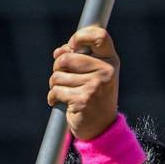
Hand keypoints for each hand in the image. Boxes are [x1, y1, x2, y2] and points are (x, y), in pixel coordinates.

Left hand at [48, 26, 119, 140]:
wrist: (102, 127)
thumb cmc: (94, 95)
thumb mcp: (94, 72)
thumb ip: (79, 56)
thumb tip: (59, 52)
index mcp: (111, 61)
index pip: (99, 36)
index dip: (80, 36)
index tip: (72, 45)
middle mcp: (106, 72)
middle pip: (67, 57)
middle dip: (58, 67)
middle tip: (67, 78)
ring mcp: (96, 86)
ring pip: (58, 75)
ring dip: (56, 84)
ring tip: (68, 92)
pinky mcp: (83, 100)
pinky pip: (56, 90)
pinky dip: (53, 97)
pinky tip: (62, 102)